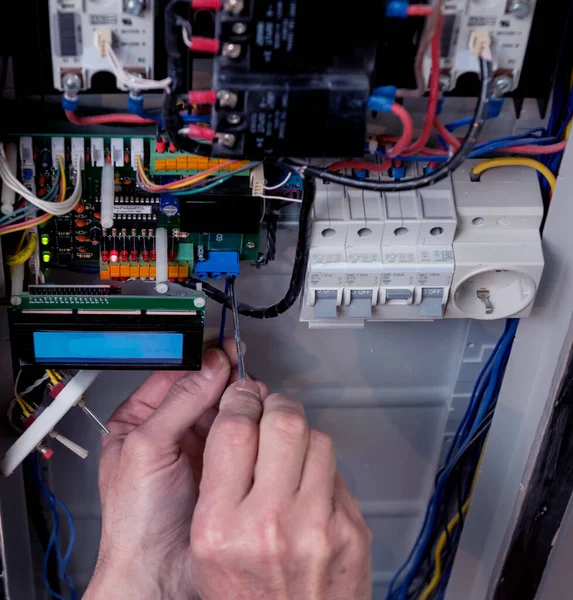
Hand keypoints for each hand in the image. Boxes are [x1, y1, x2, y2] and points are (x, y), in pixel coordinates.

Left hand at [85, 340, 264, 599]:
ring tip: (252, 395)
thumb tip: (209, 366)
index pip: (173, 375)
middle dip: (225, 379)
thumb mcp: (149, 448)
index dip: (200, 360)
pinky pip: (238, 434)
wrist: (159, 573)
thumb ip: (179, 403)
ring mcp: (197, 447)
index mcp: (140, 420)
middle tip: (244, 374)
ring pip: (223, 409)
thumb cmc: (136, 520)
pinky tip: (256, 420)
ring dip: (239, 400)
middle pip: (202, 388)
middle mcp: (170, 430)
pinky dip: (250, 424)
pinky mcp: (221, 464)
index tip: (224, 349)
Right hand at [189, 382, 372, 599]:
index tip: (242, 398)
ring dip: (302, 436)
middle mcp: (270, 524)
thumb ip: (218, 486)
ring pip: (317, 438)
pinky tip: (309, 488)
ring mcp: (318, 526)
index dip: (239, 401)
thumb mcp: (206, 550)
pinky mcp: (351, 530)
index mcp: (221, 528)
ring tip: (290, 454)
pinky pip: (336, 471)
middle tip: (270, 410)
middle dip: (276, 406)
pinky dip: (321, 469)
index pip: (233, 431)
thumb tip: (240, 423)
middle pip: (283, 421)